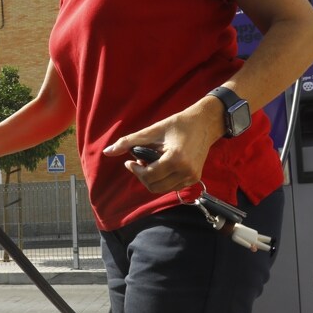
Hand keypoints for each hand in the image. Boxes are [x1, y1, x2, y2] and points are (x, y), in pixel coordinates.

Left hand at [102, 99, 222, 193]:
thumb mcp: (152, 131)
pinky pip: (172, 187)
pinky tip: (160, 166)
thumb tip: (107, 152)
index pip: (149, 176)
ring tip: (149, 164)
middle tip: (137, 163)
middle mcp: (186, 171)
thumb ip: (129, 142)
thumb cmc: (178, 124)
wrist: (205, 123)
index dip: (135, 170)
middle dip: (142, 176)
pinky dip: (162, 180)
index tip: (129, 161)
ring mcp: (192, 177)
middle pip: (154, 186)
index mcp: (176, 159)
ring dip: (152, 179)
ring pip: (162, 189)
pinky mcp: (195, 178)